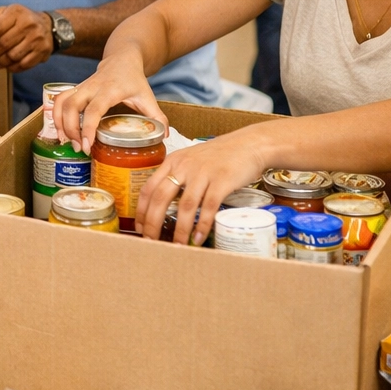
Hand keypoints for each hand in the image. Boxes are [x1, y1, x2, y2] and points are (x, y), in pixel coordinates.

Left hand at [0, 5, 53, 70]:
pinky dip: (13, 68)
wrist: (48, 26)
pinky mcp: (43, 51)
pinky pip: (24, 64)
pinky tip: (6, 66)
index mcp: (16, 12)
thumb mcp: (5, 13)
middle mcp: (29, 24)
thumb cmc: (20, 20)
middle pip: (4, 44)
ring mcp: (37, 38)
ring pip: (13, 56)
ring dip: (0, 63)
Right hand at [53, 53, 166, 153]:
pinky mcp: (75, 89)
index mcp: (110, 90)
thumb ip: (157, 116)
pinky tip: (59, 129)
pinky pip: (59, 101)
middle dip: (70, 129)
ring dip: (60, 123)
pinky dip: (55, 115)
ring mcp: (81, 87)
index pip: (94, 110)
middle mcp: (91, 87)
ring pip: (61, 103)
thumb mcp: (147, 96)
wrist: (121, 59)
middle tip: (77, 147)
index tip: (87, 145)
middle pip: (71, 107)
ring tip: (66, 141)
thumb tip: (163, 136)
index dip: (88, 128)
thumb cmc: (134, 80)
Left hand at [137, 135, 266, 245]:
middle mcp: (184, 166)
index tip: (139, 228)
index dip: (141, 210)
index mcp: (173, 162)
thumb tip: (166, 203)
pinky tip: (199, 237)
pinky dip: (203, 224)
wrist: (250, 144)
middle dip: (153, 223)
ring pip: (185, 206)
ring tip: (177, 246)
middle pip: (161, 198)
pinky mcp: (222, 180)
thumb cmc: (220, 155)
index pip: (149, 188)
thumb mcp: (192, 159)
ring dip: (180, 229)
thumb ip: (178, 175)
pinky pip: (209, 206)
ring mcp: (203, 173)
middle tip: (151, 241)